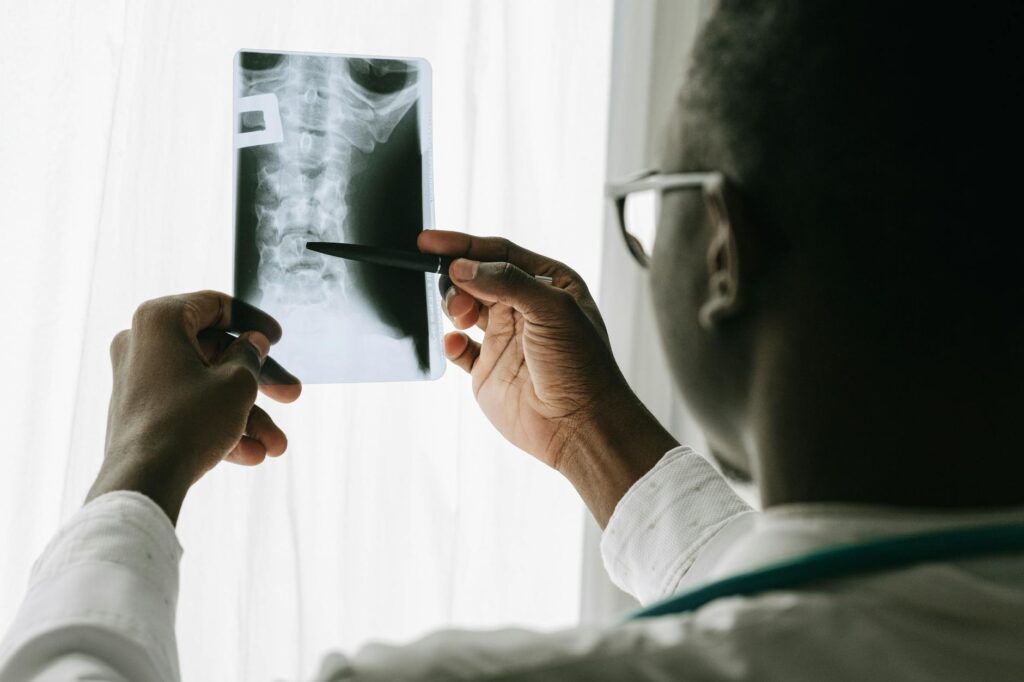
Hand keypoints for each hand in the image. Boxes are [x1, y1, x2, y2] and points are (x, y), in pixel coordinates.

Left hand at [86, 291, 301, 523]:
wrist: (142, 482)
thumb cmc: (188, 423)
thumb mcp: (236, 383)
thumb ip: (250, 355)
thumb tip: (252, 343)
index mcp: (160, 321)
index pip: (215, 306)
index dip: (253, 320)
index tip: (278, 338)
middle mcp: (143, 344)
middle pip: (215, 353)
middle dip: (260, 381)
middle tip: (292, 394)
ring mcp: (139, 379)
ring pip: (206, 386)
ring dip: (246, 414)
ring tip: (276, 444)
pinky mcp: (140, 411)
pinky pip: (188, 408)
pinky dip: (220, 425)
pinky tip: (252, 454)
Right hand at [418, 231, 677, 524]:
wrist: (579, 427)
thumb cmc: (581, 366)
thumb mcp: (552, 309)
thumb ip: (506, 281)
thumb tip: (461, 266)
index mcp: (548, 284)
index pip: (499, 254)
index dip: (463, 245)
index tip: (428, 241)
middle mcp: (525, 307)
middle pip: (477, 277)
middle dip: (457, 277)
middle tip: (456, 294)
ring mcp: (505, 338)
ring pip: (464, 308)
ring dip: (454, 305)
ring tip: (460, 317)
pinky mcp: (488, 369)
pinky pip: (458, 348)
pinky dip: (450, 342)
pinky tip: (455, 343)